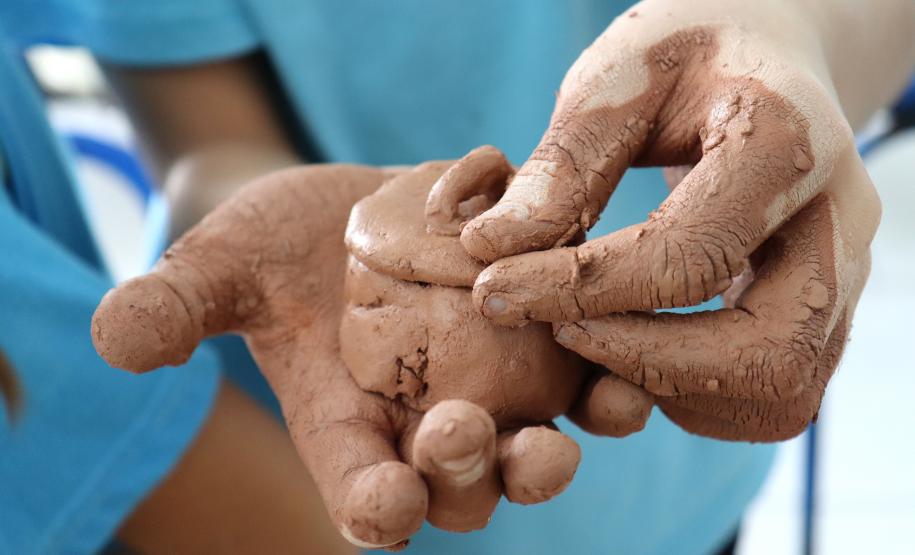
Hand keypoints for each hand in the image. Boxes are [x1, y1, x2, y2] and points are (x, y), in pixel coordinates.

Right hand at [91, 164, 642, 548]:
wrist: (348, 211)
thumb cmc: (275, 249)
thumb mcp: (222, 267)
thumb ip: (177, 305)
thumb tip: (118, 336)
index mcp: (349, 431)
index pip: (364, 494)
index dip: (375, 507)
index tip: (383, 502)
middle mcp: (426, 424)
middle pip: (462, 485)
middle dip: (471, 473)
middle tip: (467, 435)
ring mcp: (493, 389)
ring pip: (536, 446)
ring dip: (560, 446)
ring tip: (582, 424)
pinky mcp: (539, 340)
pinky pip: (583, 375)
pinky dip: (605, 376)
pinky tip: (618, 356)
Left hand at [450, 1, 881, 440]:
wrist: (762, 60)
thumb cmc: (685, 57)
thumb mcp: (619, 77)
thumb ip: (564, 163)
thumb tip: (490, 250)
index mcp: (787, 141)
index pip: (690, 252)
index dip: (582, 288)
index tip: (492, 291)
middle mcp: (837, 219)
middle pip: (766, 348)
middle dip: (644, 361)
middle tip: (556, 333)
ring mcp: (843, 270)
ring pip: (781, 389)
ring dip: (675, 390)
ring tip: (592, 342)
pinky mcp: (824, 305)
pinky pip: (779, 393)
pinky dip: (702, 397)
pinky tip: (638, 351)